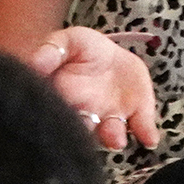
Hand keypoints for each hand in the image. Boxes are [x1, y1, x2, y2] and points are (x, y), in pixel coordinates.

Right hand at [32, 27, 159, 152]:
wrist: (110, 53)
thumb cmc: (80, 49)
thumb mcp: (65, 42)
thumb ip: (51, 51)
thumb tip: (34, 63)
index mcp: (62, 99)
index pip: (55, 114)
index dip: (56, 119)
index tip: (56, 118)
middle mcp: (85, 115)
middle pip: (81, 131)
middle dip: (82, 135)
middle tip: (83, 132)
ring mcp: (111, 117)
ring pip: (110, 134)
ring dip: (112, 138)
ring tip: (115, 141)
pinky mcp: (137, 114)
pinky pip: (143, 128)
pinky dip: (147, 134)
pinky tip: (149, 139)